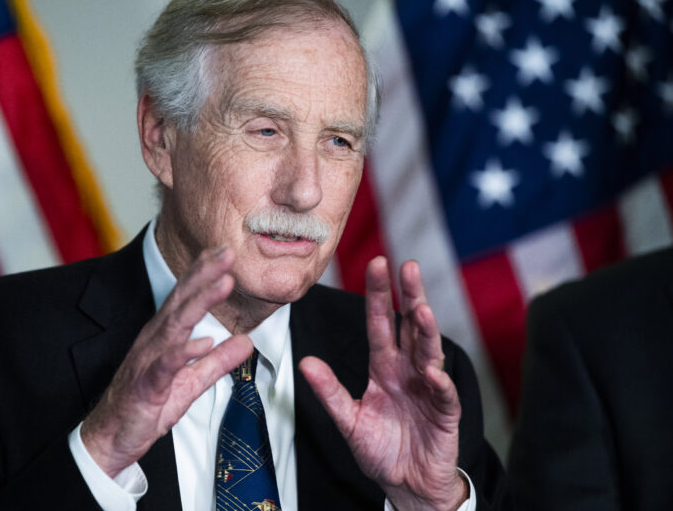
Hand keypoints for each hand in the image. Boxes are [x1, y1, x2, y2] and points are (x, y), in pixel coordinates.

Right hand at [81, 246, 253, 476]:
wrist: (111, 438)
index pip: (186, 297)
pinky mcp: (147, 385)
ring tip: (222, 284)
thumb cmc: (147, 405)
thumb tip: (246, 342)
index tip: (225, 252)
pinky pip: (165, 366)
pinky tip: (202, 342)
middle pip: (181, 301)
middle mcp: (155, 340)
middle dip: (204, 274)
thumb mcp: (192, 382)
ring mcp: (149, 360)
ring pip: (176, 325)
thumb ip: (218, 362)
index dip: (205, 273)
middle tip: (227, 252)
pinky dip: (183, 352)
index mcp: (165, 336)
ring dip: (200, 302)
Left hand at [299, 257, 465, 510]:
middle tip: (408, 267)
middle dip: (411, 296)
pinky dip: (439, 383)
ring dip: (426, 332)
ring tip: (421, 311)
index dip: (379, 296)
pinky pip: (443, 395)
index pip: (381, 324)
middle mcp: (408, 371)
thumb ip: (330, 391)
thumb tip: (305, 362)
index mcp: (384, 368)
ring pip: (429, 353)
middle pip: (410, 327)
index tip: (378, 264)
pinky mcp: (445, 414)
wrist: (407, 485)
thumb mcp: (348, 420)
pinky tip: (433, 372)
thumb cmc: (381, 450)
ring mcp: (429, 389)